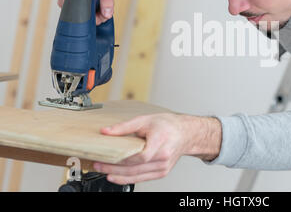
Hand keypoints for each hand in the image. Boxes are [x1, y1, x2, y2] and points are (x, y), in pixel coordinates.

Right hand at [55, 0, 114, 24]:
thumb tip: (107, 14)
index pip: (76, 9)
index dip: (90, 16)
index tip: (100, 14)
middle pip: (75, 13)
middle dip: (90, 16)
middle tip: (100, 9)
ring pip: (74, 13)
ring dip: (87, 14)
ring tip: (96, 5)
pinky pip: (73, 10)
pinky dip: (83, 10)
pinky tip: (90, 4)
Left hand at [93, 113, 221, 184]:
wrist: (185, 134)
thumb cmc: (167, 125)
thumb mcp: (145, 120)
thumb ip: (124, 127)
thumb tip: (106, 131)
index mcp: (160, 141)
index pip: (140, 156)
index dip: (122, 159)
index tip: (106, 157)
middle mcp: (163, 157)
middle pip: (135, 167)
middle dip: (114, 168)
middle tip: (98, 164)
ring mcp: (163, 167)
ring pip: (137, 176)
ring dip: (118, 175)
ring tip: (103, 170)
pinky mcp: (162, 172)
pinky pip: (142, 179)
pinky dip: (128, 179)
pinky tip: (116, 176)